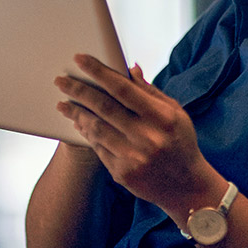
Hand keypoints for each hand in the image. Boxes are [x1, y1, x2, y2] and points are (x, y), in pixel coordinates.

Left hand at [55, 55, 221, 217]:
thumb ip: (151, 91)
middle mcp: (147, 137)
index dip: (99, 72)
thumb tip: (130, 68)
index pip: (123, 89)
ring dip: (76, 113)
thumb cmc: (180, 143)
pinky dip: (86, 133)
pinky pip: (98, 148)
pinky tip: (79, 124)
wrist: (186, 187)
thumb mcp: (175, 113)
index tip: (80, 60)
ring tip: (63, 104)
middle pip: (103, 107)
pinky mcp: (123, 173)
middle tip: (60, 81)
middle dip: (78, 90)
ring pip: (95, 128)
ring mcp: (133, 157)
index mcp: (161, 117)